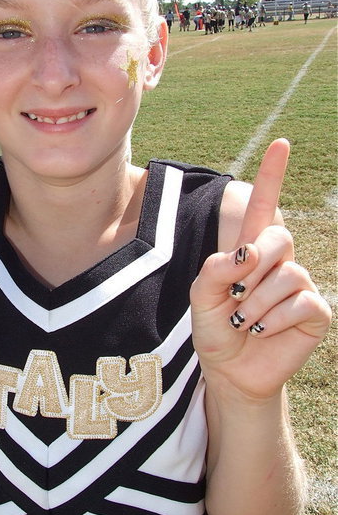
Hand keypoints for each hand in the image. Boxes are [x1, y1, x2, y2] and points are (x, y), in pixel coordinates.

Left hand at [190, 139, 331, 399]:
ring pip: (287, 275)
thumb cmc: (214, 329)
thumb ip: (213, 270)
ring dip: (256, 304)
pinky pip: (301, 303)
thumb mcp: (200, 298)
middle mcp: (280, 262)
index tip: (281, 143)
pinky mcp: (315, 311)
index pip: (263, 207)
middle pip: (278, 237)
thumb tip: (246, 252)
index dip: (272, 176)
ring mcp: (300, 285)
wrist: (230, 371)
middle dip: (251, 269)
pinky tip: (264, 331)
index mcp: (250, 251)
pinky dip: (275, 320)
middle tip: (234, 297)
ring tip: (244, 322)